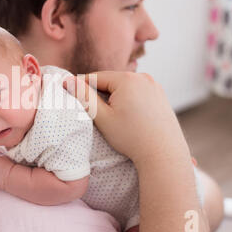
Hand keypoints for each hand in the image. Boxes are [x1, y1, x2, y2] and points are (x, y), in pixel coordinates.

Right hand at [64, 71, 190, 167]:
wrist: (163, 154)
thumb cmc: (132, 137)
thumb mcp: (102, 117)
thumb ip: (84, 97)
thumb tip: (68, 80)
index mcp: (127, 79)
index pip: (96, 77)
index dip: (81, 86)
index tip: (70, 94)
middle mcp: (143, 77)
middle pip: (111, 81)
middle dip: (99, 93)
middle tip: (90, 110)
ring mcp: (154, 86)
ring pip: (124, 87)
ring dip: (113, 97)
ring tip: (108, 115)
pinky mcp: (160, 95)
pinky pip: (137, 92)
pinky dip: (128, 100)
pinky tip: (125, 116)